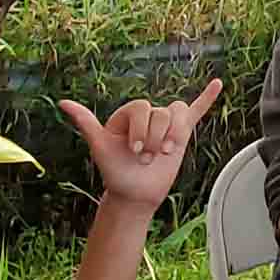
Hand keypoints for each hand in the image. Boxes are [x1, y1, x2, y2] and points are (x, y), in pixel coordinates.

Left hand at [60, 79, 227, 210]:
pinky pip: (196, 111)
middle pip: (162, 111)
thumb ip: (86, 123)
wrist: (135, 195)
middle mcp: (148, 115)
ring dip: (173, 134)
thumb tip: (63, 102)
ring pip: (177, 113)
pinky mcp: (182, 133)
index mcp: (129, 114)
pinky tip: (217, 84)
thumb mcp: (100, 147)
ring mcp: (166, 124)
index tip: (135, 151)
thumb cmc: (116, 172)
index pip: (142, 108)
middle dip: (156, 137)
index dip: (141, 129)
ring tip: (165, 152)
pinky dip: (207, 98)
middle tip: (147, 157)